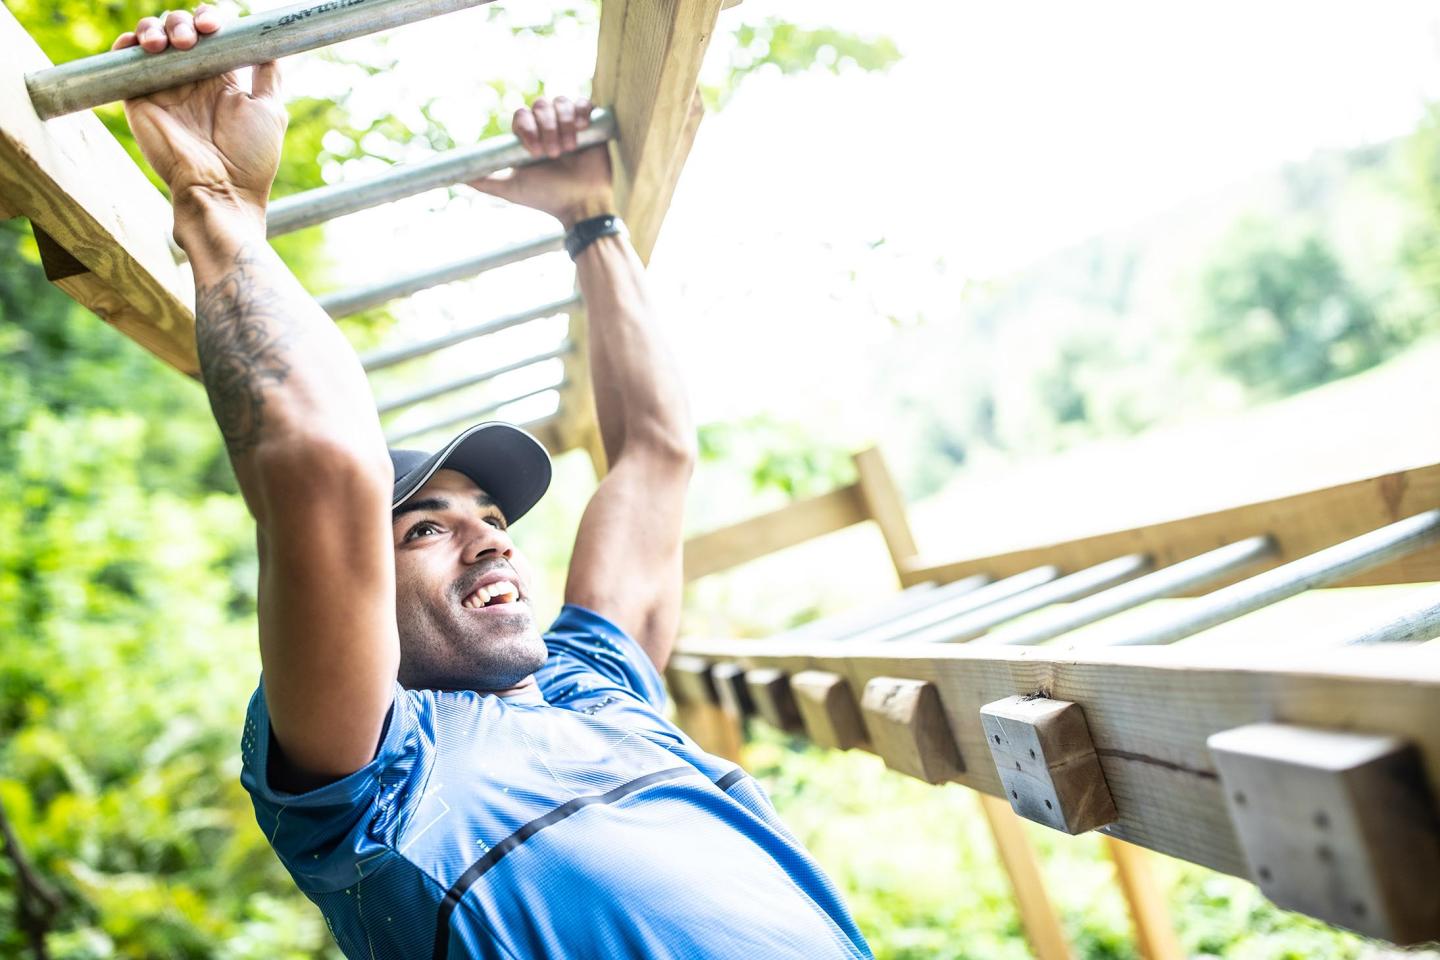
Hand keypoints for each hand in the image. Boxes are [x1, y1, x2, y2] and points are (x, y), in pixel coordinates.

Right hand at [113, 7, 286, 230]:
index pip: (208, 34)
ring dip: (156, 28)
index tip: (213, 27)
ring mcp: (163, 87)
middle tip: (191, 39)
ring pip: (150, 37)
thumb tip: (272, 43)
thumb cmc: (252, 158)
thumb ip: (268, 75)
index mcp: (221, 78)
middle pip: (178, 29)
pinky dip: (126, 43)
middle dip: (182, 22)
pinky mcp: (138, 99)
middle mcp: (190, 79)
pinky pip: (124, 61)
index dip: (208, 20)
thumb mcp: (270, 110)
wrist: (222, 191)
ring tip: (168, 44)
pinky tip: (141, 44)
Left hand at [471, 96, 614, 228]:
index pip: (522, 116)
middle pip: (540, 105)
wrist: (581, 204)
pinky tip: (582, 129)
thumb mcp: (511, 188)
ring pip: (561, 102)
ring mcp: (570, 125)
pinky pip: (584, 102)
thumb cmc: (547, 198)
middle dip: (546, 127)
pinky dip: (581, 111)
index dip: (527, 127)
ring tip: (570, 149)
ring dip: (563, 123)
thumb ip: (485, 181)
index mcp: (529, 138)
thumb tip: (457, 177)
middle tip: (553, 154)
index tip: (533, 151)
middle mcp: (548, 128)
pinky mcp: (591, 125)